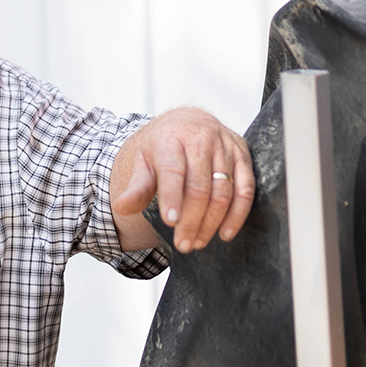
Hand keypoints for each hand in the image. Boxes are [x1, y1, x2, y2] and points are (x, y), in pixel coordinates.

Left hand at [112, 107, 254, 253]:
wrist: (189, 121)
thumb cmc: (164, 146)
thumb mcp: (144, 161)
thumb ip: (137, 186)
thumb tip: (121, 208)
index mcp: (170, 139)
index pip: (173, 171)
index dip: (172, 197)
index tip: (171, 222)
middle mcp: (200, 139)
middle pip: (199, 187)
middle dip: (191, 220)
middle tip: (183, 244)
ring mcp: (225, 146)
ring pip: (222, 191)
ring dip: (212, 222)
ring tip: (198, 241)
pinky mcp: (243, 155)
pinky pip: (246, 189)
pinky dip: (237, 214)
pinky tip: (225, 232)